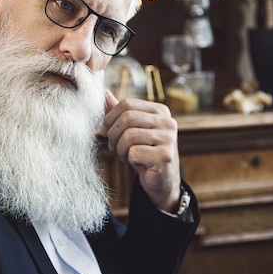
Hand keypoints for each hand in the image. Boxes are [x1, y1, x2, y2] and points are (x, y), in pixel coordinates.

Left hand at [101, 91, 180, 212]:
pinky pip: (134, 153)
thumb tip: (103, 93)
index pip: (127, 104)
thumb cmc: (144, 152)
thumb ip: (119, 112)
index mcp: (159, 111)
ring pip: (128, 136)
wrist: (161, 180)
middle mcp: (167, 122)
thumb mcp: (130, 130)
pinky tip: (137, 163)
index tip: (108, 133)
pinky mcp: (165, 156)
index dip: (110, 119)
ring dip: (121, 149)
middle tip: (115, 147)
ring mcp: (169, 139)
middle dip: (113, 135)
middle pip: (127, 118)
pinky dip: (130, 160)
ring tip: (127, 155)